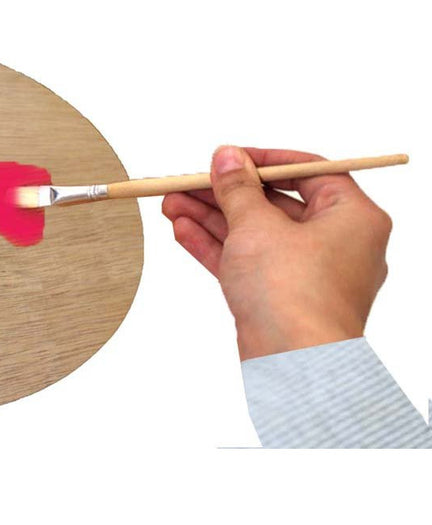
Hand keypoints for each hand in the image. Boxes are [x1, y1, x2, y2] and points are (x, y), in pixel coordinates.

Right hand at [161, 146, 392, 359]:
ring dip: (211, 219)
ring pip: (254, 236)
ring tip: (171, 205)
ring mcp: (307, 275)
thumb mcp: (258, 226)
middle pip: (273, 205)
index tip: (228, 157)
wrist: (293, 366)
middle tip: (188, 183)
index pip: (308, 172)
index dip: (262, 161)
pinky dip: (216, 248)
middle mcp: (336, 244)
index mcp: (352, 217)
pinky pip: (247, 263)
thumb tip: (227, 158)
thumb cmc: (295, 296)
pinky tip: (183, 231)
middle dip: (224, 195)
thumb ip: (237, 188)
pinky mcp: (281, 300)